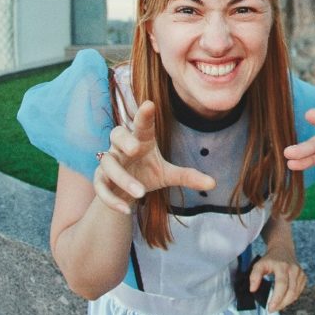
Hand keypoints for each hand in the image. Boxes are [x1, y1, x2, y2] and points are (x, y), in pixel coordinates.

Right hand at [94, 101, 215, 213]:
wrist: (124, 194)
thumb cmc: (147, 174)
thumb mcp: (168, 175)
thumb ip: (188, 176)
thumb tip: (214, 183)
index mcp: (141, 140)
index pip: (142, 125)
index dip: (144, 115)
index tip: (149, 104)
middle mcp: (122, 147)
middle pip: (117, 134)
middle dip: (125, 140)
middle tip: (135, 148)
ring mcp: (109, 162)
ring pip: (109, 164)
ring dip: (123, 179)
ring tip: (141, 193)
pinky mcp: (101, 179)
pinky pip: (101, 187)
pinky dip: (112, 199)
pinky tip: (126, 210)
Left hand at [250, 244, 306, 311]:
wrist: (282, 249)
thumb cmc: (270, 259)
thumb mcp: (259, 264)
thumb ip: (254, 276)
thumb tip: (253, 290)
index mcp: (282, 265)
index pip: (282, 285)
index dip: (277, 298)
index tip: (270, 307)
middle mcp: (294, 268)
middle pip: (291, 291)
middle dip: (281, 303)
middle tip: (272, 309)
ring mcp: (300, 272)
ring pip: (296, 293)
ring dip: (286, 302)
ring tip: (276, 305)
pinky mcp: (303, 276)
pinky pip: (299, 291)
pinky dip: (291, 298)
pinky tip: (284, 299)